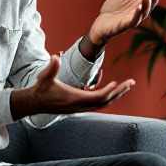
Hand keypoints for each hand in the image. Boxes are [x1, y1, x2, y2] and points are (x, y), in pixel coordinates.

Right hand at [9, 56, 134, 119]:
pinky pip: (97, 105)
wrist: (33, 103)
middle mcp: (79, 106)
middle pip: (105, 102)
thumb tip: (55, 57)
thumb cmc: (40, 89)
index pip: (98, 97)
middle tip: (131, 83)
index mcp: (75, 99)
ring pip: (103, 105)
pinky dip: (107, 98)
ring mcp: (79, 108)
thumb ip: (51, 68)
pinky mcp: (78, 108)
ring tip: (126, 87)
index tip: (120, 83)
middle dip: (119, 92)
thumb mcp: (44, 77)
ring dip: (115, 96)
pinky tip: (112, 91)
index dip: (110, 91)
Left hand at [86, 0, 165, 50]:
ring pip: (145, 11)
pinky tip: (139, 7)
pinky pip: (134, 21)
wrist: (100, 24)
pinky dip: (137, 14)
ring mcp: (133, 19)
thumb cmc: (113, 9)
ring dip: (147, 2)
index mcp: (140, 2)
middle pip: (152, 1)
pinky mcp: (125, 26)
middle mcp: (140, 11)